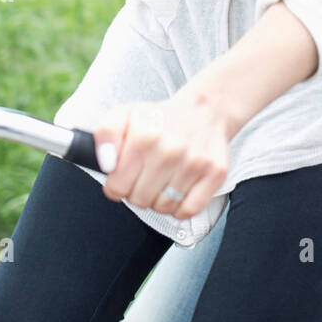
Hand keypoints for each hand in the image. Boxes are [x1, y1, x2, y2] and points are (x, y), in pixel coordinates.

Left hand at [94, 88, 230, 220]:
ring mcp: (195, 163)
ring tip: (164, 177)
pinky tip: (179, 187)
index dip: (117, 184)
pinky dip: (181, 206)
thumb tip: (106, 163)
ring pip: (163, 208)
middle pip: (139, 200)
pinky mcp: (215, 173)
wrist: (204, 110)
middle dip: (138, 191)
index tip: (124, 174)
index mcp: (144, 136)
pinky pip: (188, 211)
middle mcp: (171, 150)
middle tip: (146, 173)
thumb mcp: (125, 115)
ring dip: (160, 198)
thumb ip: (106, 134)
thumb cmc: (161, 119)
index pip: (117, 187)